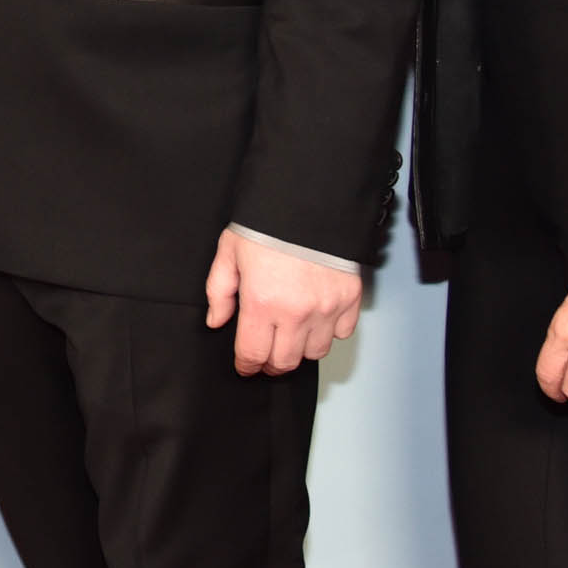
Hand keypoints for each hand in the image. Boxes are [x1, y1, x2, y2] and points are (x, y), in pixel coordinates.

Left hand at [203, 226, 361, 374]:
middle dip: (271, 364)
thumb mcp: (229, 253)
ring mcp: (327, 308)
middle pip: (285, 361)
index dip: (247, 365)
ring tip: (290, 336)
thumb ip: (219, 291)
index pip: (253, 354)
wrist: (309, 201)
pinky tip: (316, 319)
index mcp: (262, 303)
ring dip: (300, 350)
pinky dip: (329, 332)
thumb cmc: (266, 225)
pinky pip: (342, 333)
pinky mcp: (350, 299)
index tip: (246, 366)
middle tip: (266, 356)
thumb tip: (216, 321)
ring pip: (315, 353)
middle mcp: (296, 312)